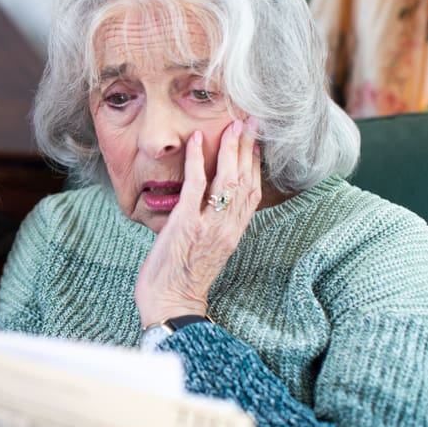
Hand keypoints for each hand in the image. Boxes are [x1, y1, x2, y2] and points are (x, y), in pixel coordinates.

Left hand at [134, 118, 260, 326]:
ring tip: (232, 125)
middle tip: (251, 121)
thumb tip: (207, 204)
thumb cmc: (182, 279)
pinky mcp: (186, 224)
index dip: (255, 164)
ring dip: (229, 148)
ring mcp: (208, 225)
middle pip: (245, 180)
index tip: (256, 141)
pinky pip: (195, 185)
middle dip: (249, 148)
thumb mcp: (206, 250)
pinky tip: (196, 139)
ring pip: (227, 179)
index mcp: (233, 233)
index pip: (252, 192)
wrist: (171, 304)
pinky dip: (196, 159)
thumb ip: (212, 226)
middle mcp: (227, 227)